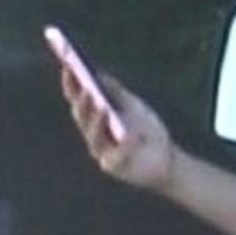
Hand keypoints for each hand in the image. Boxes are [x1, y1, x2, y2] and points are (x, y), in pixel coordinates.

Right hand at [60, 68, 177, 194]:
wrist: (167, 159)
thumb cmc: (148, 132)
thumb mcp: (133, 107)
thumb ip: (116, 92)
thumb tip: (98, 73)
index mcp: (95, 120)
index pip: (77, 100)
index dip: (71, 85)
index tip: (68, 66)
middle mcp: (94, 137)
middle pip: (82, 119)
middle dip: (82, 103)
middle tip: (85, 88)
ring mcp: (103, 154)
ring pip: (94, 138)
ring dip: (96, 122)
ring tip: (101, 106)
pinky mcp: (116, 168)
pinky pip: (118, 155)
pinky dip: (124, 144)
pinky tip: (129, 134)